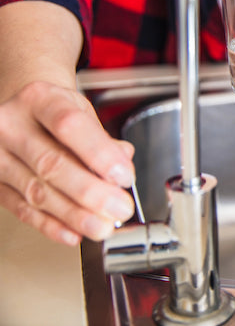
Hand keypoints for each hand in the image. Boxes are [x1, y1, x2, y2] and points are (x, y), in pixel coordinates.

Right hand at [0, 82, 135, 245]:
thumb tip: (123, 162)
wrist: (24, 112)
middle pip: (51, 164)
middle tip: (120, 208)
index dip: (99, 154)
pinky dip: (51, 225)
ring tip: (102, 225)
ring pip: (37, 192)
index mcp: (39, 99)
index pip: (69, 125)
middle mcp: (10, 124)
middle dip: (92, 193)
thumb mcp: (82, 111)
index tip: (124, 176)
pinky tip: (74, 232)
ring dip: (75, 215)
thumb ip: (103, 138)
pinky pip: (22, 209)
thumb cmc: (56, 111)